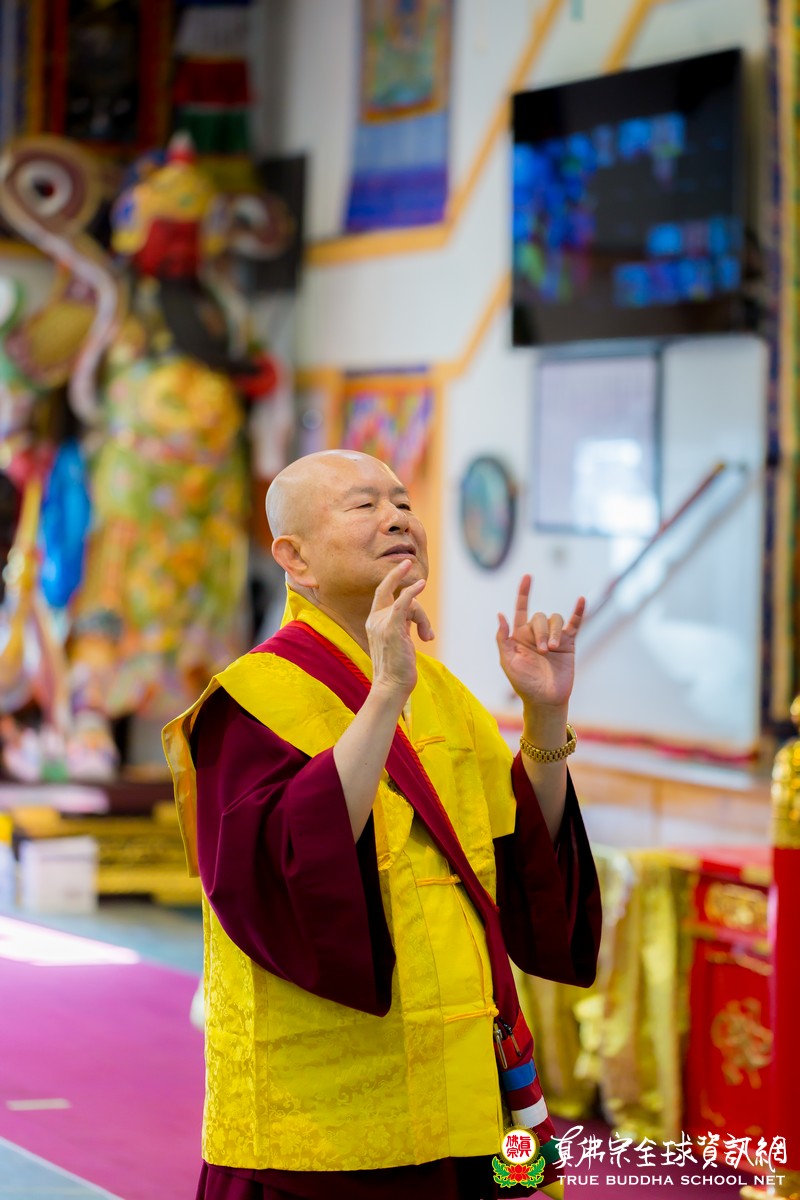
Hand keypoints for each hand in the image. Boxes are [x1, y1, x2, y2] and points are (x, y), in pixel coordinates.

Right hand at [366, 559, 433, 702]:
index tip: (406, 565)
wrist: (391, 686)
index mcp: (373, 621)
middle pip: (397, 596)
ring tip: (427, 638)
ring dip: (423, 621)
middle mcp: (374, 619)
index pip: (382, 593)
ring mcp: (382, 623)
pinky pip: (403, 603)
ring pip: (410, 605)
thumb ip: (403, 626)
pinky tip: (421, 583)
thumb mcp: (399, 642)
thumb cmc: (397, 669)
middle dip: (404, 589)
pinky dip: (412, 592)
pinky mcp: (392, 628)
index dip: (393, 577)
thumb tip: (420, 622)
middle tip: (415, 595)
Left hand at [496, 575, 584, 709]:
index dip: (524, 592)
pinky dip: (578, 612)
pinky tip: (581, 600)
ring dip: (554, 631)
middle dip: (541, 631)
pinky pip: (575, 624)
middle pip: (539, 617)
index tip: (528, 577)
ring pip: (555, 619)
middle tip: (543, 651)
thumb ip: (503, 639)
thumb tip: (500, 615)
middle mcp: (537, 633)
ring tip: (553, 650)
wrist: (545, 700)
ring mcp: (554, 638)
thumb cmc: (524, 684)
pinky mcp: (569, 644)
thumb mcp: (508, 662)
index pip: (521, 609)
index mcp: (520, 636)